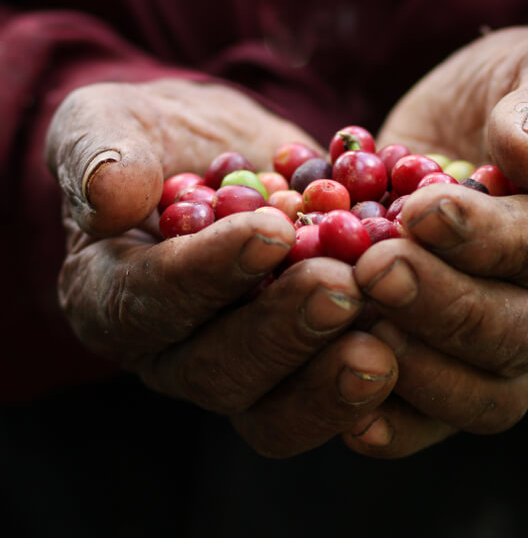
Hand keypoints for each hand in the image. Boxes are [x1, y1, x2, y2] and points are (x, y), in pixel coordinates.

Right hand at [46, 79, 397, 456]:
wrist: (218, 161)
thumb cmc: (153, 140)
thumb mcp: (112, 122)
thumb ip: (100, 152)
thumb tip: (108, 198)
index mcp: (109, 300)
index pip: (150, 301)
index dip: (207, 274)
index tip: (272, 231)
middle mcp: (172, 356)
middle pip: (218, 373)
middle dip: (282, 334)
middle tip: (344, 290)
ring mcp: (240, 377)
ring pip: (274, 414)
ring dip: (330, 383)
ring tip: (386, 345)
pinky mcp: (298, 380)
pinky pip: (328, 406)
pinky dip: (374, 387)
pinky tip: (416, 352)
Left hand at [343, 26, 527, 457]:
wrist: (466, 133)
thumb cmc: (520, 93)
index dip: (493, 239)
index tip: (423, 211)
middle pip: (518, 334)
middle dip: (443, 306)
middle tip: (374, 268)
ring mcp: (507, 346)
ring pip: (481, 393)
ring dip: (414, 369)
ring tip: (352, 324)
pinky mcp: (448, 368)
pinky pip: (430, 420)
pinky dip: (389, 423)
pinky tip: (346, 412)